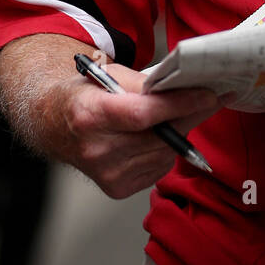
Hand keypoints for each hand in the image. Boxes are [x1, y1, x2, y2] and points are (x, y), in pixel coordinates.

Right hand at [61, 54, 233, 198]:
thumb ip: (146, 83)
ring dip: (179, 133)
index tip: (209, 95)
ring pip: (164, 153)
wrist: (55, 126)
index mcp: (90, 115)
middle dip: (190, 116)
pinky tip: (155, 137)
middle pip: (159, 136)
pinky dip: (165, 151)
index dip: (180, 105)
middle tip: (209, 100)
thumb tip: (187, 87)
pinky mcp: (117, 188)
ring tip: (178, 115)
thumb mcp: (109, 76)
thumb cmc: (85, 96)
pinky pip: (158, 167)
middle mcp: (96, 150)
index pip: (144, 114)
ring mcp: (106, 174)